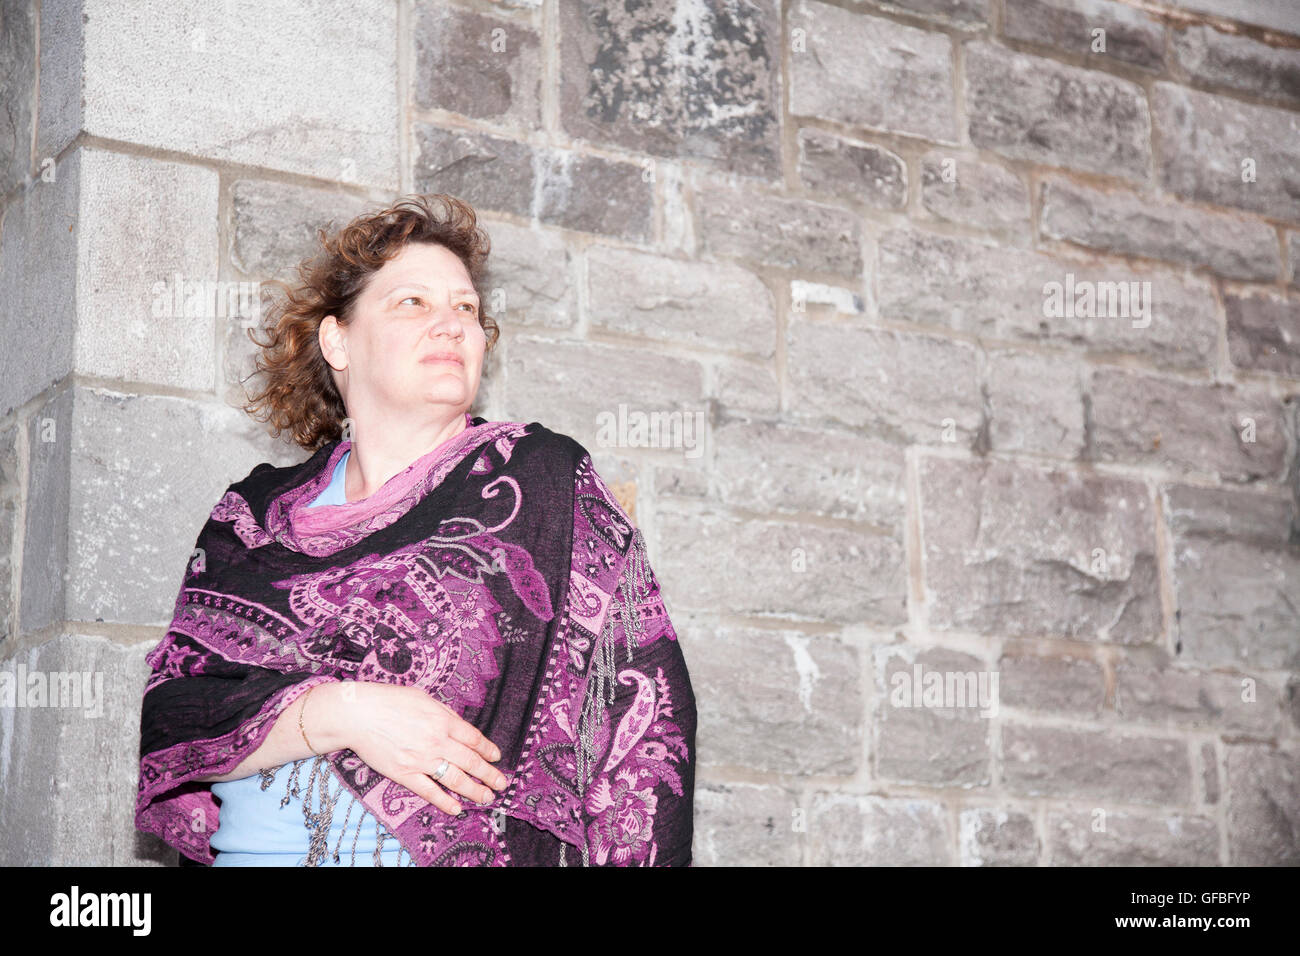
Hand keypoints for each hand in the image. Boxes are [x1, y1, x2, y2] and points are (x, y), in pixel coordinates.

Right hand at [342, 681, 508, 815]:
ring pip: (455, 779)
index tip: (496, 757)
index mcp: (443, 720)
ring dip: (474, 791)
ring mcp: (421, 759)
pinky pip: (429, 791)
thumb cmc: (389, 700)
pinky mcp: (404, 774)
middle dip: (489, 775)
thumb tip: (459, 726)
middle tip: (502, 784)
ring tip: (487, 798)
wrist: (358, 714)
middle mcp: (437, 741)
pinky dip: (444, 801)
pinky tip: (456, 808)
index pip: (473, 739)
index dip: (488, 750)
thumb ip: (444, 714)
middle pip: (471, 761)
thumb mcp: (424, 698)